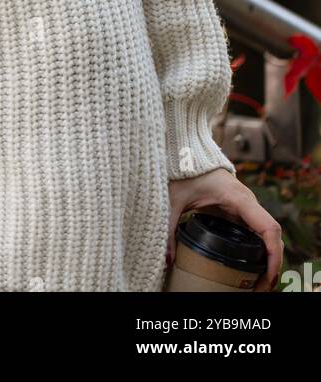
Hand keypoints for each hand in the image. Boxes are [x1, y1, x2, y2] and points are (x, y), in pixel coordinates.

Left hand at [167, 168, 282, 290]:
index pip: (268, 228)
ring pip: (267, 235)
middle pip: (272, 236)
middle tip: (262, 289)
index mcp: (238, 198)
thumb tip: (166, 261)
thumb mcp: (173, 201)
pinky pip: (257, 231)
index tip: (269, 276)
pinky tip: (253, 266)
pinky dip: (261, 249)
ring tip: (259, 284)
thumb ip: (169, 229)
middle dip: (273, 264)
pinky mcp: (240, 209)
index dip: (274, 254)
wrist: (185, 152)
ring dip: (269, 258)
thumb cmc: (182, 172)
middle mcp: (248, 202)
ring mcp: (246, 206)